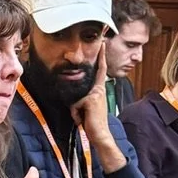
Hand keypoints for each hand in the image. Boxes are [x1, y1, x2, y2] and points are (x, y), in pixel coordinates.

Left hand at [69, 46, 125, 170]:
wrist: (100, 134)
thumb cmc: (92, 122)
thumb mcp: (87, 107)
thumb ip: (83, 98)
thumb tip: (75, 98)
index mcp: (100, 90)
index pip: (101, 70)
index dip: (101, 57)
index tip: (102, 44)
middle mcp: (99, 89)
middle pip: (84, 84)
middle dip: (86, 86)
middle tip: (96, 66)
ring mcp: (96, 93)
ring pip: (76, 99)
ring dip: (76, 111)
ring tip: (83, 118)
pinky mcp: (90, 99)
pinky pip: (75, 105)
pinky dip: (76, 114)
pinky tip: (83, 119)